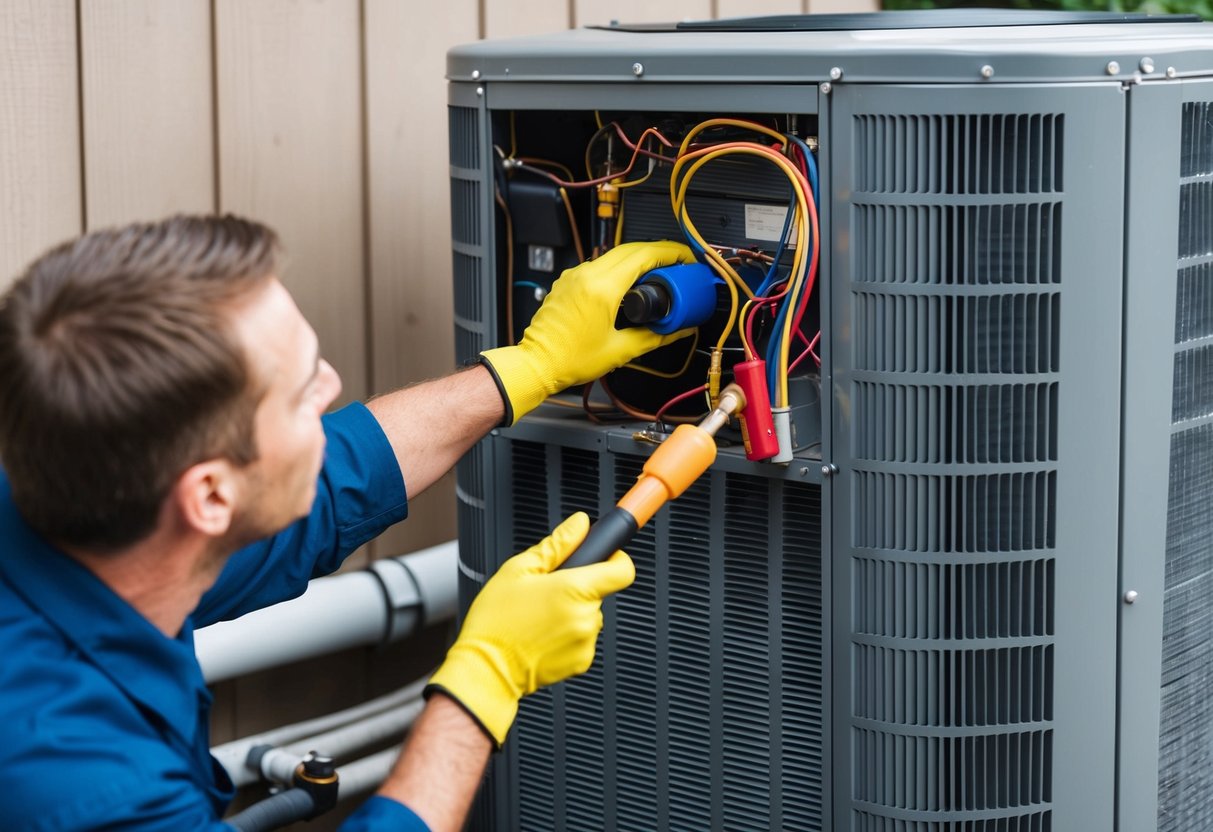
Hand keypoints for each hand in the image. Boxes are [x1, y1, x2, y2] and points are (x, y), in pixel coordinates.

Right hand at [424, 513, 633, 745]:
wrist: (487, 669)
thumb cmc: (496, 621)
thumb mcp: (518, 570)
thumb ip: (557, 543)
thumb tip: (579, 524)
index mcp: (575, 589)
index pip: (623, 570)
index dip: (616, 559)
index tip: (604, 558)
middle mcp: (586, 617)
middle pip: (598, 591)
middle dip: (578, 588)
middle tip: (545, 593)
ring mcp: (586, 642)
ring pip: (589, 615)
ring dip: (572, 612)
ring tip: (538, 617)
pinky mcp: (582, 662)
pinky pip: (582, 638)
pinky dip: (568, 635)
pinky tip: (542, 636)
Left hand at [481, 240, 695, 423]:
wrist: (537, 364)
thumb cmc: (569, 359)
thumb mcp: (620, 350)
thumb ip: (654, 338)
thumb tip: (678, 330)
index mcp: (602, 289)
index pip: (644, 256)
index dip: (670, 252)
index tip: (684, 257)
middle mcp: (586, 275)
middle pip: (630, 248)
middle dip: (657, 251)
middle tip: (676, 263)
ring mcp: (574, 276)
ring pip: (613, 255)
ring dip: (636, 259)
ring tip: (654, 274)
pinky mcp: (566, 282)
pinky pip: (597, 266)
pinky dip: (617, 268)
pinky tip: (626, 284)